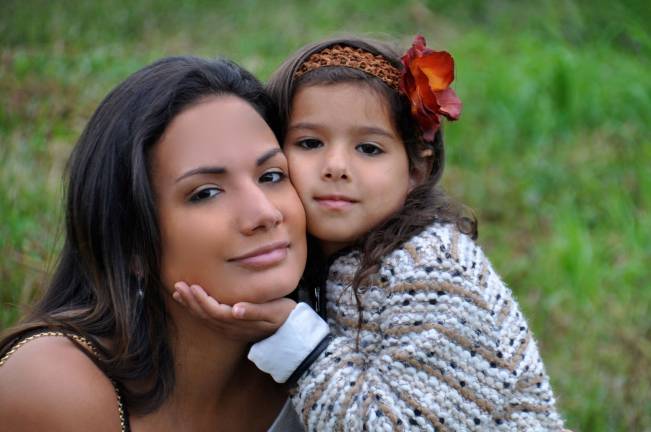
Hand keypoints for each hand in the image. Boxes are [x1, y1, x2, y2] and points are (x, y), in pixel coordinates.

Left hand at [172, 282, 296, 341]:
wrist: (293, 331)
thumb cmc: (285, 316)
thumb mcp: (273, 312)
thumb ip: (254, 312)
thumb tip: (236, 309)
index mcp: (240, 322)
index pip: (214, 311)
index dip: (201, 300)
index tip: (191, 287)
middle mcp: (232, 328)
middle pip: (206, 315)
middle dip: (190, 301)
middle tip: (178, 286)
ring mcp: (231, 330)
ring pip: (205, 318)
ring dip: (191, 305)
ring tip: (179, 293)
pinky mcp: (232, 328)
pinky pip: (210, 319)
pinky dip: (199, 310)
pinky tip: (193, 302)